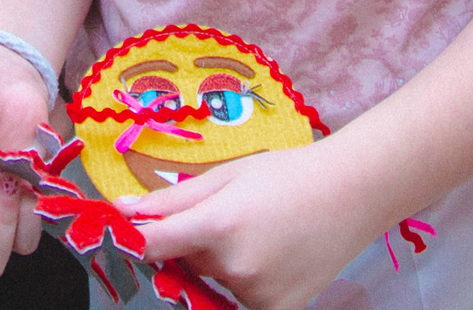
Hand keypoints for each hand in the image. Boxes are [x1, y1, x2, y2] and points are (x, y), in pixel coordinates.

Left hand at [126, 145, 388, 309]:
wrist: (351, 193)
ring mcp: (258, 294)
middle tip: (227, 216)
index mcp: (218, 224)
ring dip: (220, 264)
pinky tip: (270, 254)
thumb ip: (171, 200)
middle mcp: (235, 266)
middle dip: (194, 244)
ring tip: (257, 232)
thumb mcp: (225, 176)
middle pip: (188, 262)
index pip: (153, 246)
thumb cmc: (287, 174)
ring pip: (214, 281)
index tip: (135, 232)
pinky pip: (239, 300)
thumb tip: (121, 212)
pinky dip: (243, 281)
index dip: (139, 239)